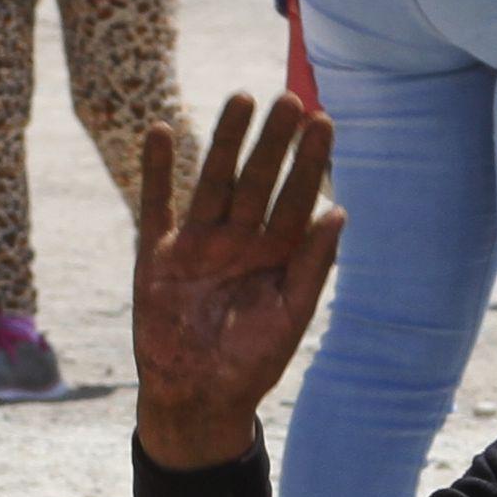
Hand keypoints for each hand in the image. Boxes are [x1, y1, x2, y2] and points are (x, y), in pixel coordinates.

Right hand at [132, 93, 342, 468]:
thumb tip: (339, 211)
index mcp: (275, 253)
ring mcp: (197, 243)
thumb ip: (313, 264)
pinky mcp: (157, 255)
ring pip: (214, 181)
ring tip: (241, 99)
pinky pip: (156, 205)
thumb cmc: (252, 361)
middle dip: (273, 141)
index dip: (310, 161)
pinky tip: (161, 131)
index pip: (297, 197)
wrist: (198, 397)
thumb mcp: (291, 313)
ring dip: (225, 141)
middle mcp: (238, 240)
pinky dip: (156, 170)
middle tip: (290, 98)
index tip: (324, 121)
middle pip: (258, 179)